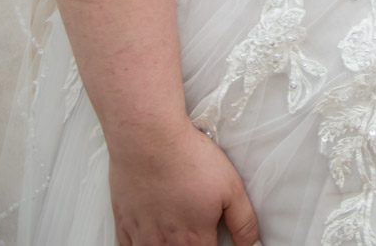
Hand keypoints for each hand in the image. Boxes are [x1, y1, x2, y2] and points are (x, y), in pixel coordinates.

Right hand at [109, 120, 260, 245]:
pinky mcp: (123, 224)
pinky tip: (150, 235)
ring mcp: (142, 236)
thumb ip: (243, 223)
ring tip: (175, 232)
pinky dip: (141, 244)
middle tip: (194, 230)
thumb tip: (251, 245)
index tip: (213, 240)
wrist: (151, 140)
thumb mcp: (231, 188)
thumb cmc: (189, 159)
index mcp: (194, 240)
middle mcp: (166, 245)